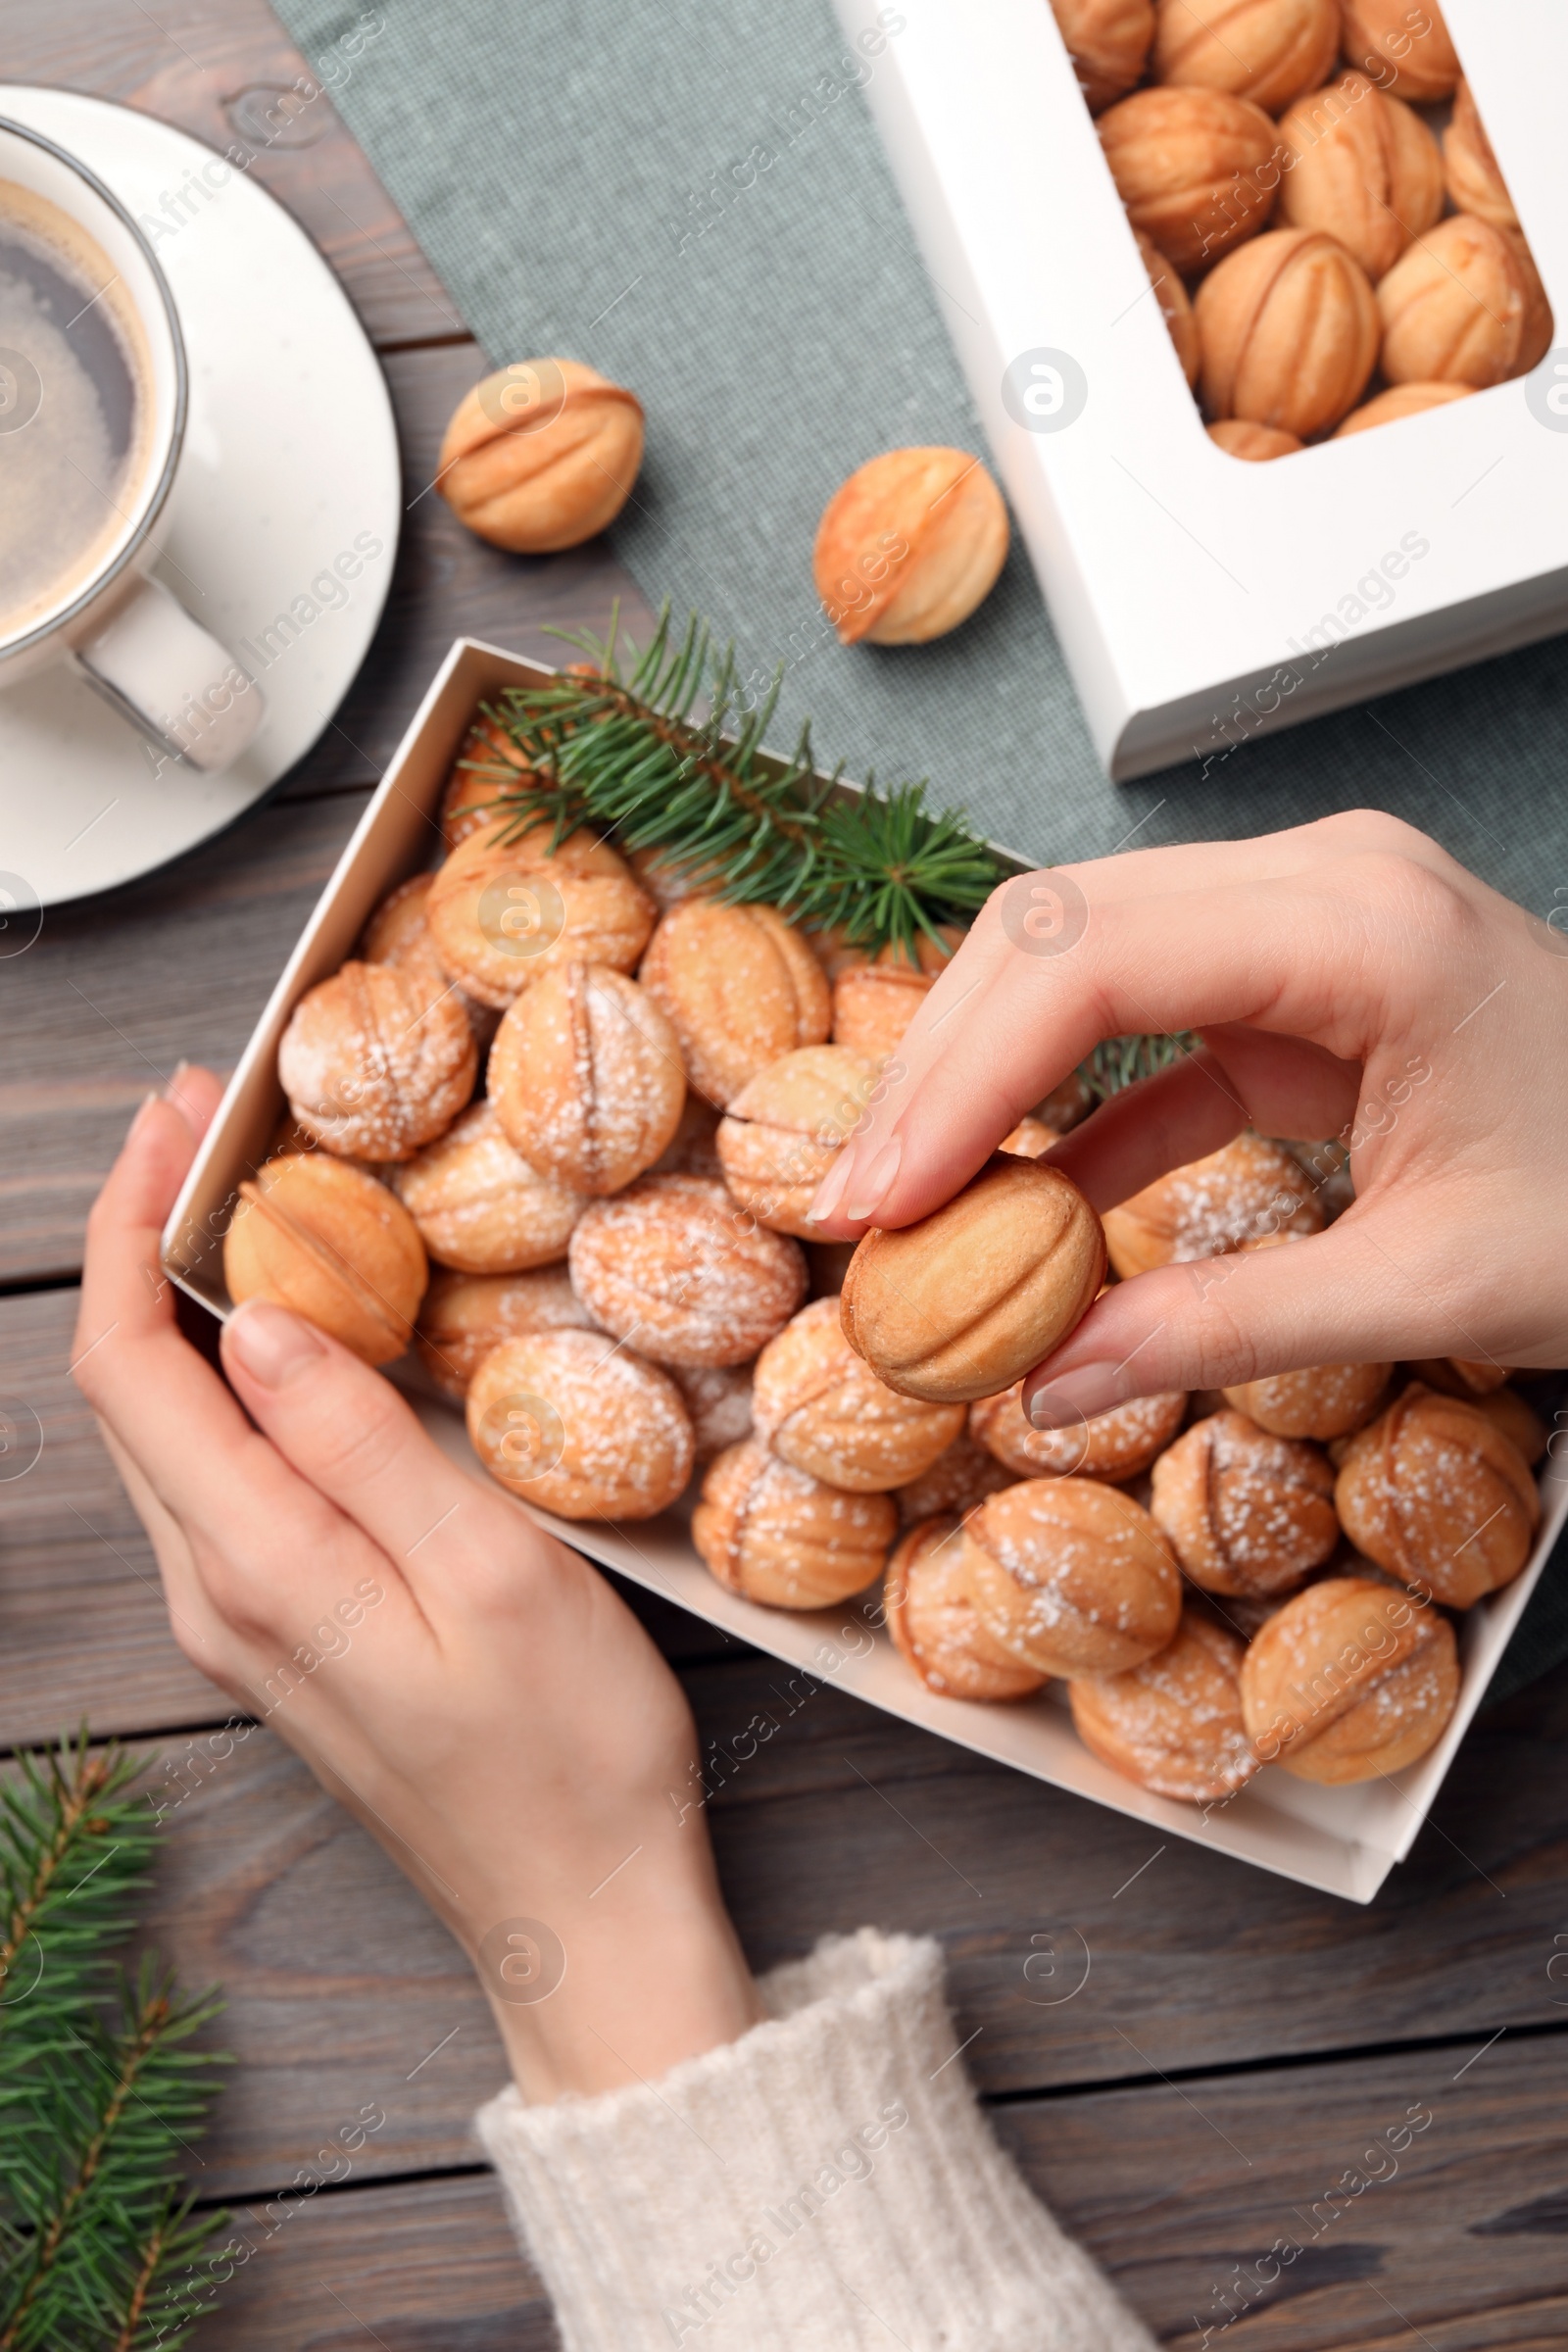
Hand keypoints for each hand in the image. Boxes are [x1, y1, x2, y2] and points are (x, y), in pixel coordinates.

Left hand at [74, 1070, 761, 2099]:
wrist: (583, 1913)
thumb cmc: (569, 1754)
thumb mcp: (494, 1577)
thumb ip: (363, 1446)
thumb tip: (260, 1321)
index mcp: (256, 1568)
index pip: (128, 1367)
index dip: (129, 1225)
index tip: (181, 1116)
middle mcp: (215, 1595)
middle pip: (128, 1389)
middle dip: (143, 1239)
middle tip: (211, 1120)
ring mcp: (241, 1622)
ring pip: (167, 1431)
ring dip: (181, 1303)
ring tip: (244, 1197)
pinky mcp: (284, 1634)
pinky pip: (218, 1477)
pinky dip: (228, 1376)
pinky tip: (293, 1330)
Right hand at [808, 812, 1567, 1423]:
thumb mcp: (1428, 1286)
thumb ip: (1225, 1328)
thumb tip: (1049, 1383)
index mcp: (1363, 925)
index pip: (1094, 958)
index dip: (961, 1080)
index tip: (881, 1200)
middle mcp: (1321, 880)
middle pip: (1058, 928)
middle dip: (940, 1070)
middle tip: (859, 1207)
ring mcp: (1306, 915)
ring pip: (1079, 955)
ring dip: (984, 1080)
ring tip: (910, 1206)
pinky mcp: (1299, 977)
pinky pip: (1142, 1022)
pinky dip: (1068, 1110)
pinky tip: (1016, 1205)